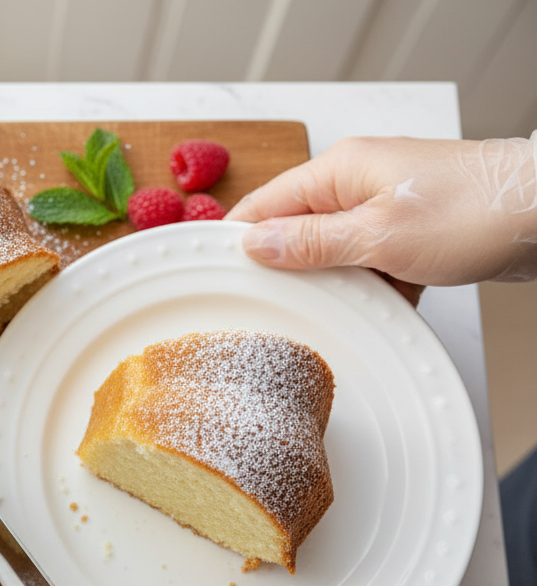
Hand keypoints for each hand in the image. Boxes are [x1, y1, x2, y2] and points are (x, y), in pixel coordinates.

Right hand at [225, 135, 536, 299]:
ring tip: (332, 316)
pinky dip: (373, 288)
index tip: (211, 277)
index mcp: (339, 169)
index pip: (263, 205)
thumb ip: (309, 242)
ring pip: (335, 253)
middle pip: (296, 230)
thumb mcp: (378, 236)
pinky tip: (380, 309)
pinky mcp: (411, 230)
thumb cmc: (474, 211)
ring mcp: (386, 205)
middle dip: (287, 271)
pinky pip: (371, 263)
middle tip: (271, 311)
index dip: (235, 242)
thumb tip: (252, 245)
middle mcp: (358, 182)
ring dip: (336, 284)